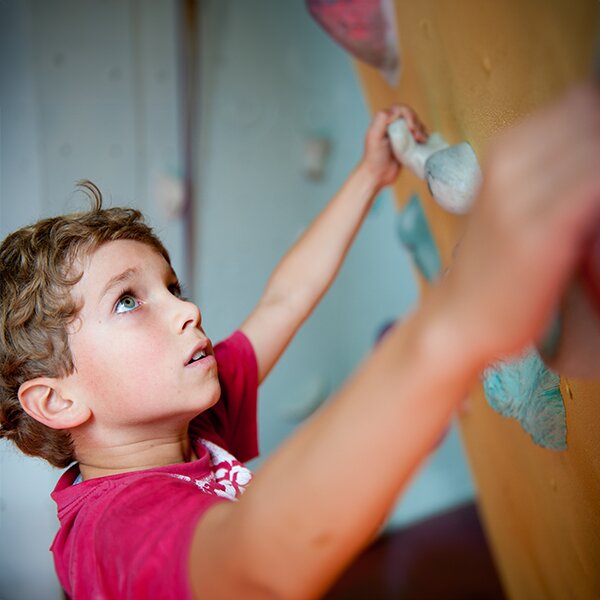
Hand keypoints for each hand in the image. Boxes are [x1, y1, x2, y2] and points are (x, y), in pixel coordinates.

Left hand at [360, 105, 427, 188]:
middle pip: (411, 116)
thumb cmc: (373, 158)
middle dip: (416, 123)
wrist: (377, 176)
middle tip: (416, 136)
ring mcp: (402, 136)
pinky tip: (423, 143)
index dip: (409, 115)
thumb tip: (395, 110)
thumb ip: (381, 120)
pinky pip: (419, 137)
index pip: (401, 109)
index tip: (411, 127)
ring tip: (420, 140)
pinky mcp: (408, 146)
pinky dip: (424, 138)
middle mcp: (394, 127)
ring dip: (421, 131)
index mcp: (385, 122)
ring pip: (417, 126)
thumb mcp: (374, 137)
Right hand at [438, 83, 599, 364]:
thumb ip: (551, 167)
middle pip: (590, 118)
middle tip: (588, 191)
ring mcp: (522, 195)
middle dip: (598, 143)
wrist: (460, 315)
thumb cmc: (493, 263)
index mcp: (504, 149)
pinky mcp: (543, 232)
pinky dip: (599, 188)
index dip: (594, 127)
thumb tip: (588, 147)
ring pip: (593, 147)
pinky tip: (593, 214)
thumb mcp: (510, 201)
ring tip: (588, 203)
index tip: (588, 160)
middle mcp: (509, 163)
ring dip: (599, 166)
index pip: (581, 103)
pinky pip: (594, 185)